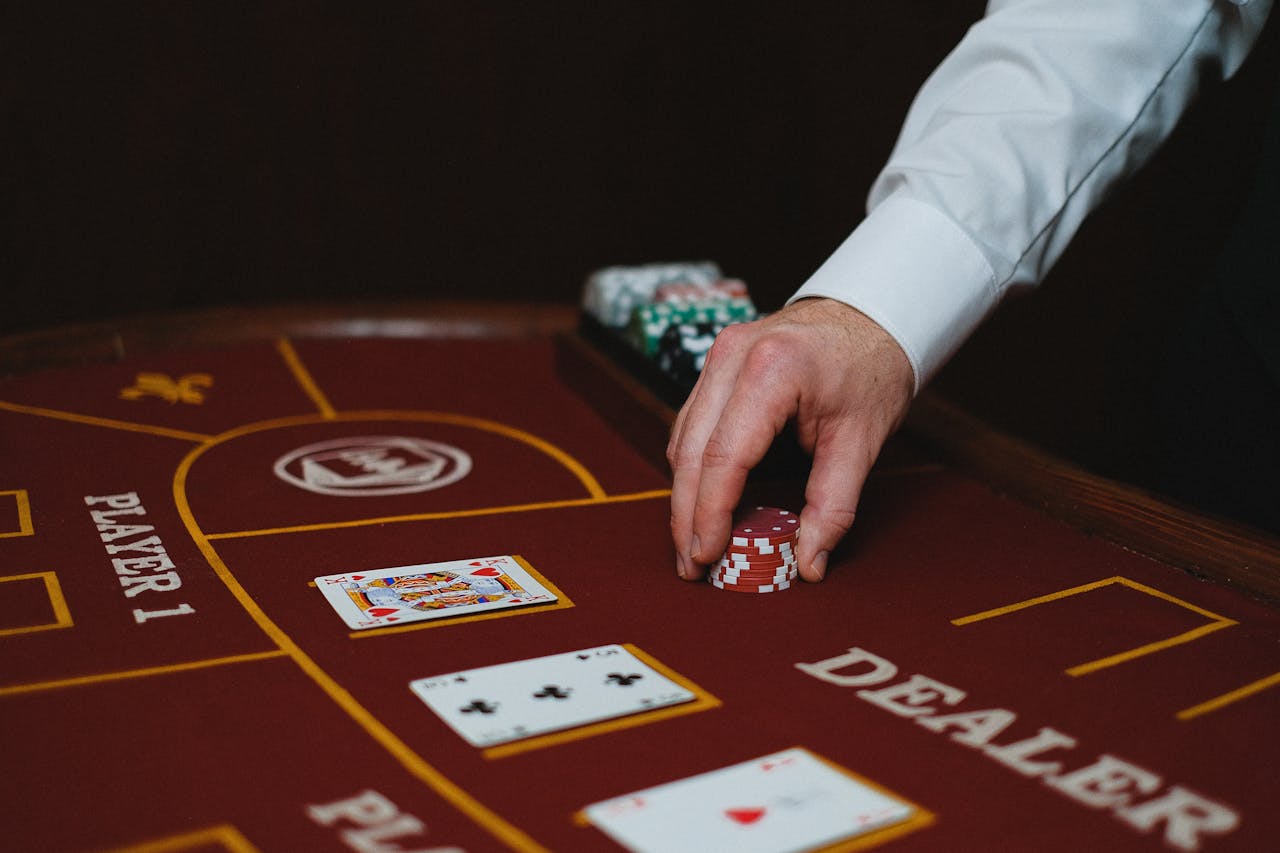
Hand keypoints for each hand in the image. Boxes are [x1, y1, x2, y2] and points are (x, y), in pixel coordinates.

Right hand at [667, 297, 914, 581]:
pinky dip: (693, 466)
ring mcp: (719, 354)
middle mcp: (733, 356)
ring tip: (692, 543)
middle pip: (692, 451)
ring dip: (684, 494)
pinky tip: (700, 501)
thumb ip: (833, 506)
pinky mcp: (715, 362)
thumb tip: (807, 563)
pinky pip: (691, 422)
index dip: (710, 514)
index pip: (725, 456)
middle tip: (691, 565)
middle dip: (686, 515)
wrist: (872, 314)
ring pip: (682, 438)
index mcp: (773, 370)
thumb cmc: (872, 370)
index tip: (707, 556)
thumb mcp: (862, 441)